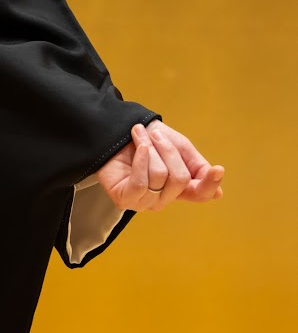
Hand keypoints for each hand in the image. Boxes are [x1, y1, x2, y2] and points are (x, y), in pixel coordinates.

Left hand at [96, 120, 223, 212]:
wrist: (115, 130)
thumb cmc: (149, 140)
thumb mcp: (179, 147)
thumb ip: (196, 167)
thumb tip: (218, 194)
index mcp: (180, 187)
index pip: (201, 194)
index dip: (210, 184)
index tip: (218, 169)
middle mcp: (164, 198)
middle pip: (179, 179)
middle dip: (167, 150)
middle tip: (154, 134)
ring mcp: (144, 202)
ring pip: (159, 177)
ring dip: (150, 149)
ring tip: (139, 136)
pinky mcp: (125, 200)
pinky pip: (140, 184)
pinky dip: (141, 161)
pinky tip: (139, 148)